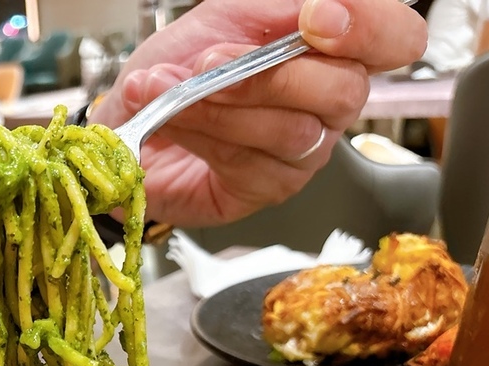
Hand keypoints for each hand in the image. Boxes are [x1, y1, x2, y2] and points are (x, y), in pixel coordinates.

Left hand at [90, 0, 427, 227]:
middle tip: (207, 63)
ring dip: (218, 106)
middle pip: (344, 92)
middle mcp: (328, 102)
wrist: (129, 118)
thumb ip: (273, 8)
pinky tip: (171, 119)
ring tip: (169, 90)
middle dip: (268, 75)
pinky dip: (199, 132)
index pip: (396, 38)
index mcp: (331, 48)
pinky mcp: (265, 189)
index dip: (370, 29)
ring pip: (289, 131)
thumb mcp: (221, 16)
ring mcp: (303, 151)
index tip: (317, 20)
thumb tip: (314, 7)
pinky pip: (246, 162)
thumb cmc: (177, 69)